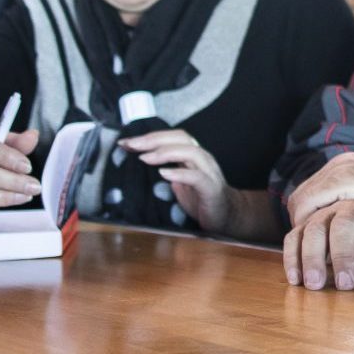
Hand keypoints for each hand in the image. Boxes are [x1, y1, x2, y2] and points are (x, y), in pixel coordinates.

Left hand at [117, 130, 231, 230]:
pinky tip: (164, 174)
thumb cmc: (200, 199)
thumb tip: (136, 164)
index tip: (126, 142)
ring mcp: (209, 172)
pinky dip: (179, 173)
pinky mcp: (211, 189)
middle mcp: (202, 159)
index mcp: (193, 155)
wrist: (227, 216)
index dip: (149, 137)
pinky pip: (196, 177)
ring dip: (165, 152)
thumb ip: (164, 171)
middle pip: (180, 138)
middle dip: (153, 140)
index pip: (172, 137)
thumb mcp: (178, 182)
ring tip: (144, 157)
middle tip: (131, 145)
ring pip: (191, 152)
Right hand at [283, 199, 353, 289]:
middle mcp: (351, 207)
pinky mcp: (307, 224)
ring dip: (313, 257)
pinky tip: (296, 280)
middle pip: (344, 225)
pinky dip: (292, 256)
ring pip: (314, 228)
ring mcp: (326, 214)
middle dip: (343, 255)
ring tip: (315, 286)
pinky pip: (294, 235)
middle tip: (345, 285)